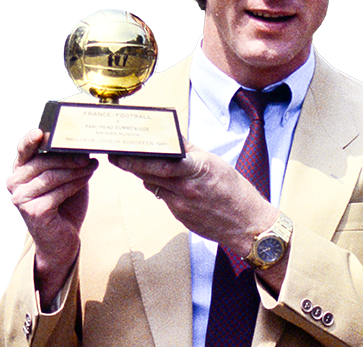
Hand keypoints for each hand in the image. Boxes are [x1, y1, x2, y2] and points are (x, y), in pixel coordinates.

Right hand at [7, 128, 97, 306]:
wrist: (63, 238)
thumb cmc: (64, 203)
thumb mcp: (66, 177)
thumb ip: (67, 161)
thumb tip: (82, 144)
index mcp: (21, 170)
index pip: (24, 151)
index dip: (31, 140)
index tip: (41, 132)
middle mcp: (15, 183)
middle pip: (44, 162)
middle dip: (68, 157)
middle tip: (88, 155)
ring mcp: (21, 199)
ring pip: (53, 176)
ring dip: (76, 170)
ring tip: (93, 166)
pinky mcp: (33, 212)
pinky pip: (59, 191)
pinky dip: (77, 183)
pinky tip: (88, 177)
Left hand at [109, 139, 278, 258]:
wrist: (247, 225)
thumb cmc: (235, 190)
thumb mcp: (216, 163)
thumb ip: (192, 152)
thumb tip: (172, 138)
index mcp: (198, 169)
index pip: (162, 160)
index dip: (141, 155)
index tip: (127, 147)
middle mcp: (186, 188)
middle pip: (150, 173)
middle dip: (130, 163)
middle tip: (115, 155)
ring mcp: (181, 204)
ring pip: (153, 185)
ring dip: (141, 173)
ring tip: (128, 161)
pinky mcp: (179, 216)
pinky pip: (162, 197)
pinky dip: (157, 186)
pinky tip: (155, 178)